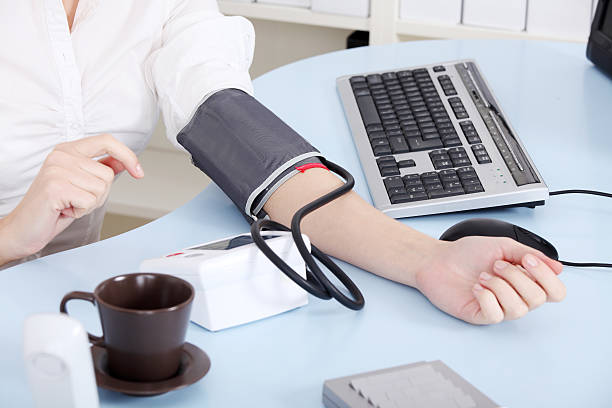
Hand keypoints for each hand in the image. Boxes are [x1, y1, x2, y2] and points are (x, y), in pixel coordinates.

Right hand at [0, 134, 142, 264]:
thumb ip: (100, 169)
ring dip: (90, 204)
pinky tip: (64, 210)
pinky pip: (90, 201)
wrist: (23, 228)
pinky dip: (81, 211)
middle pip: (108, 174)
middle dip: (99, 194)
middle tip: (76, 199)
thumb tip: (124, 162)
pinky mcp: (56, 186)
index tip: (138, 172)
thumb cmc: (53, 207)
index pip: (107, 140)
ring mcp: (57, 169)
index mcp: (68, 150)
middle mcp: (61, 155)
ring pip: (101, 189)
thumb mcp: (82, 184)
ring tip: (69, 204)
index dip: (127, 155)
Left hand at [416, 237, 564, 324]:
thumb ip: (529, 254)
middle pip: (538, 299)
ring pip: (518, 309)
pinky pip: (495, 315)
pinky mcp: (480, 316)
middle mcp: (514, 296)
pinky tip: (476, 287)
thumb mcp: (501, 246)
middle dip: (516, 277)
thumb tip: (557, 267)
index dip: (547, 278)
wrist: (437, 260)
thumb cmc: (466, 253)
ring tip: (483, 276)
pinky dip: (487, 297)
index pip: (554, 291)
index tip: (527, 261)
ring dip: (500, 287)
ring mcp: (498, 308)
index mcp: (523, 280)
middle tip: (496, 265)